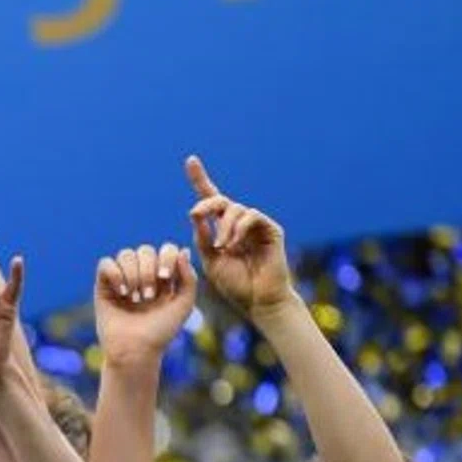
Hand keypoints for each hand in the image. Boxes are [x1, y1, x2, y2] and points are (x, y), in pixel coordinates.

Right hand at [94, 243, 196, 366]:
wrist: (136, 350)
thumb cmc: (161, 331)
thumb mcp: (184, 305)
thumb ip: (189, 278)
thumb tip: (182, 250)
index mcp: (163, 276)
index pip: (166, 249)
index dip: (166, 257)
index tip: (165, 278)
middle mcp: (142, 274)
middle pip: (145, 250)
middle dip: (148, 270)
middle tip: (148, 296)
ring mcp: (122, 279)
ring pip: (126, 254)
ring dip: (132, 274)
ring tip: (134, 298)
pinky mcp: (103, 286)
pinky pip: (106, 263)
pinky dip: (115, 274)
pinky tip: (121, 293)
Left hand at [186, 156, 293, 315]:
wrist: (257, 301)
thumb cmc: (234, 284)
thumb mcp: (210, 261)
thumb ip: (203, 238)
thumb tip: (194, 214)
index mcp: (222, 228)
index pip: (210, 200)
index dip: (200, 179)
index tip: (190, 160)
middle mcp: (239, 223)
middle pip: (220, 200)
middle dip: (206, 203)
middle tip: (195, 214)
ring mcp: (256, 225)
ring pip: (235, 209)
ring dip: (223, 226)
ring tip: (221, 247)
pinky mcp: (271, 229)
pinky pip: (252, 217)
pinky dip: (238, 228)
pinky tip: (232, 244)